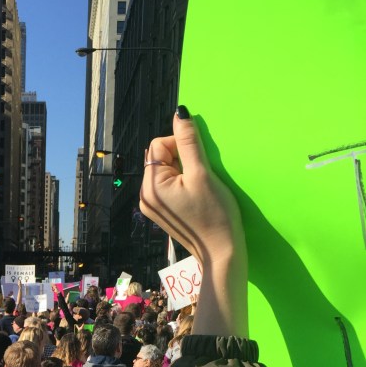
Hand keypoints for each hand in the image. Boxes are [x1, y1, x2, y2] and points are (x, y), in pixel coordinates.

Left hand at [140, 110, 244, 266]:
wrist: (221, 253)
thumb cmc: (215, 215)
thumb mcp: (202, 173)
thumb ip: (189, 141)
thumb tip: (179, 113)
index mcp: (150, 187)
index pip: (158, 145)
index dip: (180, 145)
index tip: (199, 162)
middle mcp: (146, 196)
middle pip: (161, 158)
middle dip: (183, 159)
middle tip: (201, 177)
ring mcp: (153, 206)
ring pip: (167, 171)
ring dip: (186, 170)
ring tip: (201, 188)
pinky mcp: (164, 212)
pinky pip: (170, 186)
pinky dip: (185, 183)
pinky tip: (198, 195)